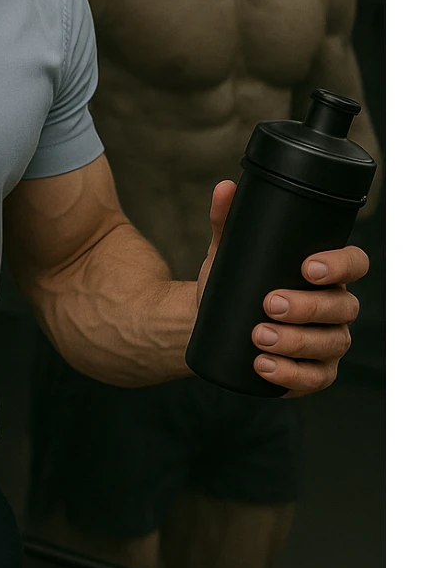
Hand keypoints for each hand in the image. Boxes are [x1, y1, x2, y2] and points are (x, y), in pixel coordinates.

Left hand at [198, 180, 369, 399]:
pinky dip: (290, 374)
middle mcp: (336, 308)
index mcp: (326, 274)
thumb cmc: (234, 284)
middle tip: (269, 304)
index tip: (307, 266)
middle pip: (341, 307)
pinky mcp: (315, 373)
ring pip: (329, 344)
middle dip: (307, 307)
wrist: (213, 325)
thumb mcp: (230, 252)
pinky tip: (264, 365)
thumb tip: (225, 188)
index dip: (339, 265)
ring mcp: (329, 342)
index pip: (353, 264)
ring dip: (295, 342)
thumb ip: (227, 221)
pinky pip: (314, 378)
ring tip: (258, 336)